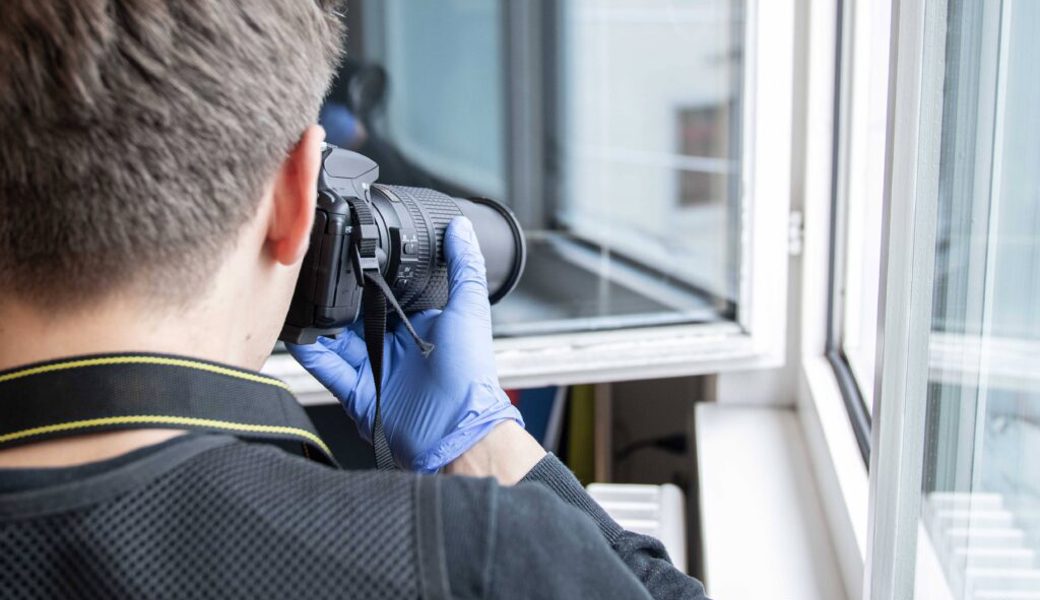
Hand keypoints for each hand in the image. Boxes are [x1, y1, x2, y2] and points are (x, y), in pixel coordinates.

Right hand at [288, 217, 522, 471]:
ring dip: (318, 319)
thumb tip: (461, 228)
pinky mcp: (355, 391)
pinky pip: (324, 366)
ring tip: (302, 295)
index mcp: (417, 324)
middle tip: (318, 269)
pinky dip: (308, 350)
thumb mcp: (469, 309)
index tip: (350, 249)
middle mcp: (392, 344)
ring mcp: (372, 367)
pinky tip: (296, 331)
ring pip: (333, 336)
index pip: (384, 292)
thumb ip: (464, 266)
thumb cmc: (470, 376)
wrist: (459, 432)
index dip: (367, 274)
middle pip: (353, 313)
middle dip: (336, 295)